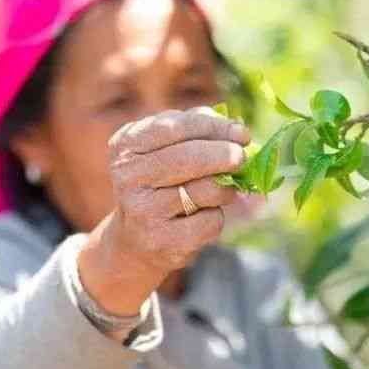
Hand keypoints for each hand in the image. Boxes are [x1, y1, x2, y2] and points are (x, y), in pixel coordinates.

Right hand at [78, 107, 249, 317]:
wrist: (136, 240)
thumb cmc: (160, 183)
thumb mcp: (164, 150)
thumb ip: (195, 132)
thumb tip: (234, 131)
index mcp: (127, 145)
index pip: (174, 127)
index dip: (213, 127)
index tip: (240, 133)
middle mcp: (128, 176)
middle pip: (189, 157)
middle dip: (225, 154)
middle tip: (241, 157)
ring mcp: (143, 211)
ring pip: (206, 189)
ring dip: (225, 188)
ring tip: (220, 190)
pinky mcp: (163, 241)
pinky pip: (210, 221)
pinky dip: (217, 216)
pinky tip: (203, 217)